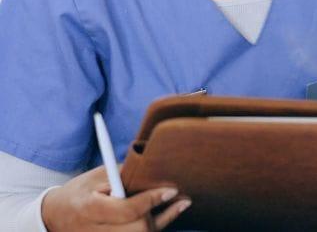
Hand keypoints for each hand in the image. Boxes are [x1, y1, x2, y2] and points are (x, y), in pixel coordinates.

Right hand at [40, 165, 190, 231]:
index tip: (171, 190)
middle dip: (162, 214)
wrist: (55, 216)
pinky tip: (165, 216)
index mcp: (91, 209)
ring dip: (162, 222)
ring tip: (180, 205)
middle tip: (181, 198)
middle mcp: (95, 231)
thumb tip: (155, 170)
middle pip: (138, 229)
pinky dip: (151, 229)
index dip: (152, 200)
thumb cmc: (81, 191)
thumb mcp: (99, 176)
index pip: (127, 210)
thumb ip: (125, 175)